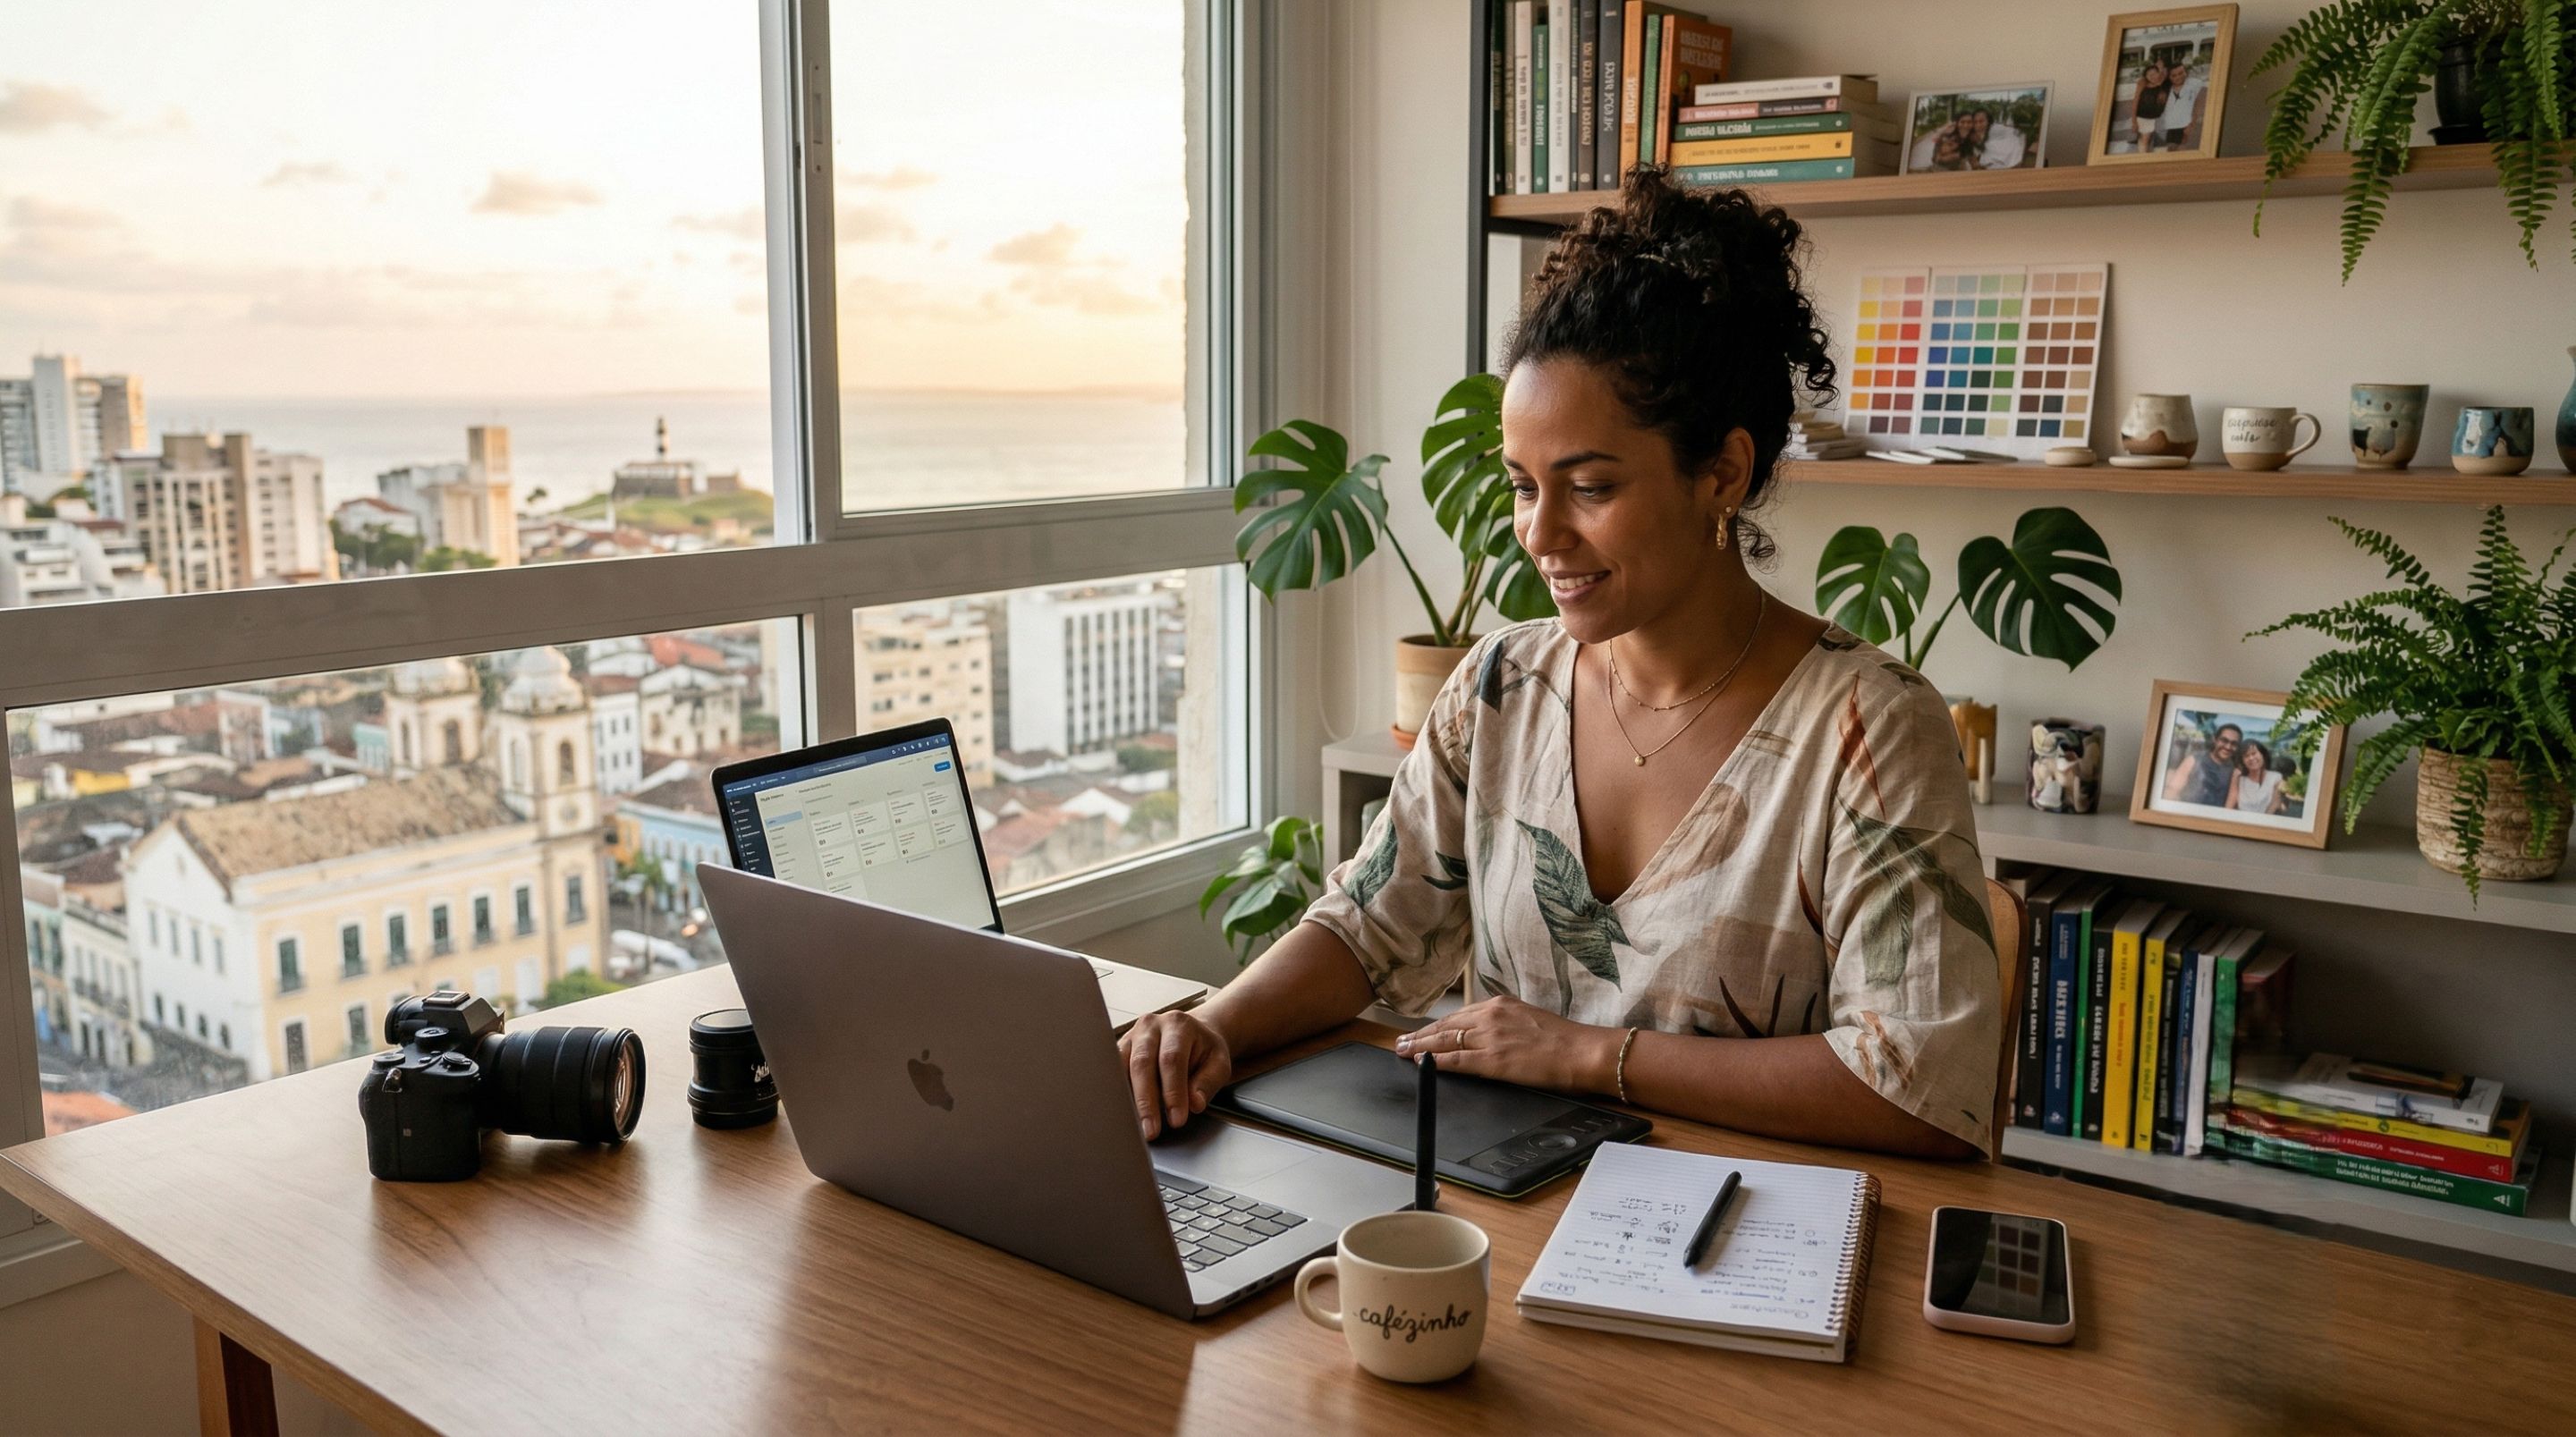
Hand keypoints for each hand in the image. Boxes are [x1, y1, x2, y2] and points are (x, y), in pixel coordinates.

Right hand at [1119, 1009, 1233, 1138]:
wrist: (1192, 1035)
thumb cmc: (1204, 1051)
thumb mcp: (1219, 1064)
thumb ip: (1208, 1083)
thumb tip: (1194, 1104)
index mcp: (1178, 1024)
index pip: (1172, 1059)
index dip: (1173, 1092)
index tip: (1177, 1119)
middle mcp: (1150, 1026)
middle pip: (1142, 1063)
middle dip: (1146, 1101)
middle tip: (1151, 1129)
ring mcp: (1131, 1036)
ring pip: (1122, 1068)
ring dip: (1128, 1101)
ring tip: (1136, 1126)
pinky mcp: (1119, 1050)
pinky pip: (1113, 1073)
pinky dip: (1118, 1096)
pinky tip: (1124, 1114)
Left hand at [1393, 993, 1614, 1093]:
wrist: (1582, 1052)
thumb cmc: (1564, 1040)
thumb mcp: (1529, 1019)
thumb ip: (1505, 1023)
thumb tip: (1489, 1034)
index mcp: (1500, 1005)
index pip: (1459, 1015)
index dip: (1437, 1025)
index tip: (1423, 1031)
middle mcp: (1491, 1016)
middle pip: (1446, 1025)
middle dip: (1421, 1035)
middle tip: (1400, 1041)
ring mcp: (1490, 1038)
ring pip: (1445, 1041)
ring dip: (1420, 1047)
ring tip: (1403, 1051)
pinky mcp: (1493, 1060)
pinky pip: (1456, 1060)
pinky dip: (1435, 1061)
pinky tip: (1422, 1063)